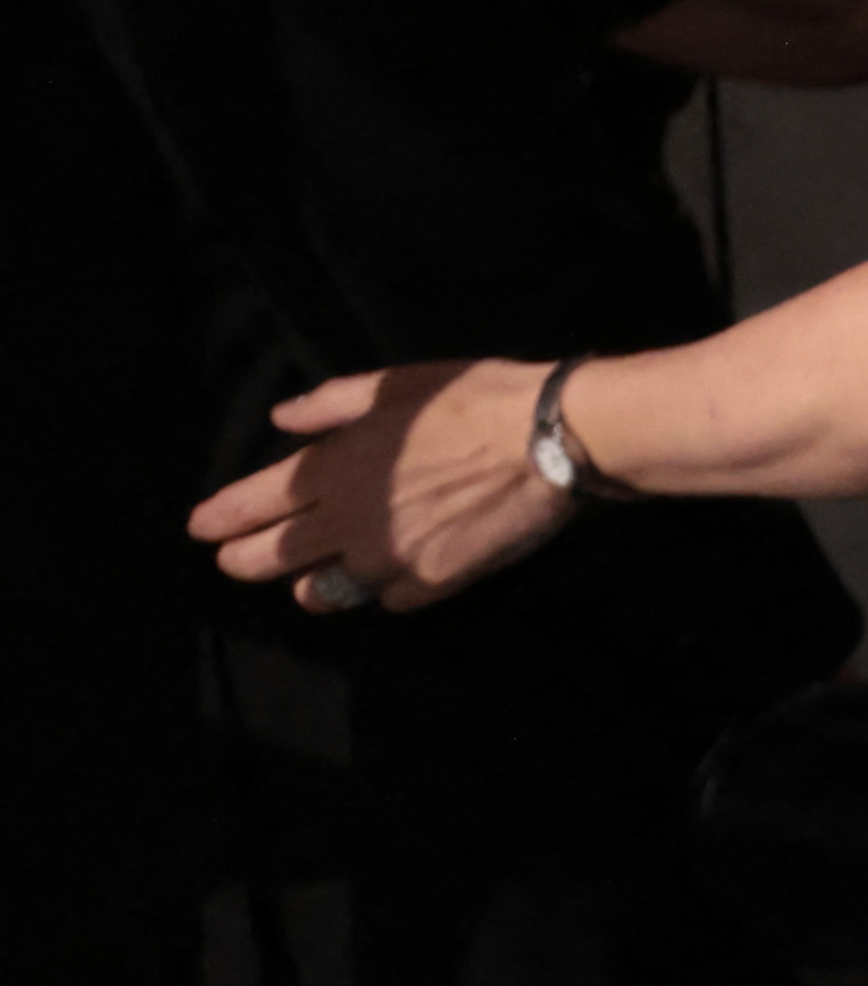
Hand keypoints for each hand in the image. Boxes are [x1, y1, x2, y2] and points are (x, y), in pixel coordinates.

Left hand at [188, 360, 567, 609]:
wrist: (549, 441)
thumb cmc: (471, 400)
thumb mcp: (395, 385)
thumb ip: (331, 405)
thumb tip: (281, 419)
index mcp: (332, 468)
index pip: (253, 502)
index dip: (220, 518)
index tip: (200, 529)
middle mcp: (348, 522)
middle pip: (274, 557)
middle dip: (243, 561)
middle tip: (232, 563)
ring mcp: (388, 560)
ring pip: (325, 591)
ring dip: (308, 587)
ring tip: (304, 587)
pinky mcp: (431, 584)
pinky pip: (388, 600)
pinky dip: (382, 591)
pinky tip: (389, 580)